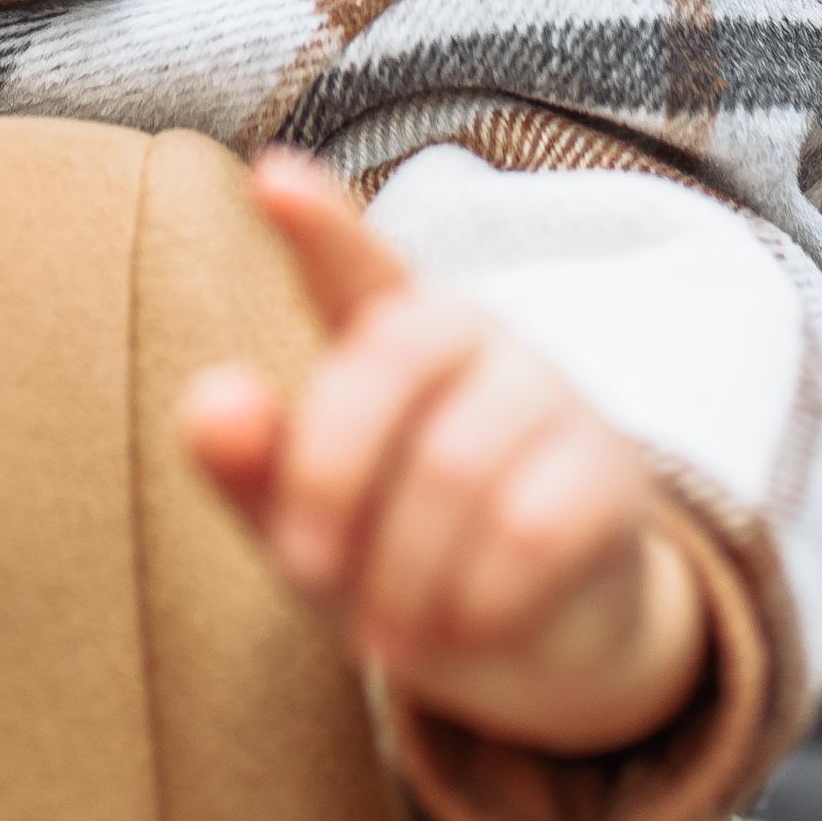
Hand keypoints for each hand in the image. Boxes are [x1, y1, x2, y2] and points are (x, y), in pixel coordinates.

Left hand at [180, 150, 711, 753]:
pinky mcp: (610, 470)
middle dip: (328, 478)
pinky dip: (478, 601)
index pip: (351, 265)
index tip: (270, 177)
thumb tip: (211, 401)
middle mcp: (470, 338)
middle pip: (387, 363)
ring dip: (403, 574)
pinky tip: (466, 630)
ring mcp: (548, 395)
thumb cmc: (397, 555)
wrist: (537, 642)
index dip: (316, 224)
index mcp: (384, 333)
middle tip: (303, 568)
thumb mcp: (308, 525)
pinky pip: (530, 528)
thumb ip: (253, 465)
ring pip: (454, 464)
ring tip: (385, 637)